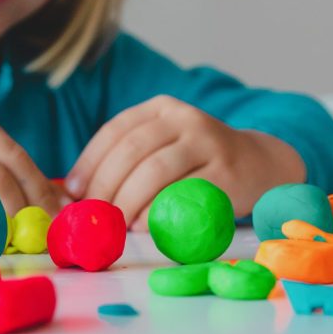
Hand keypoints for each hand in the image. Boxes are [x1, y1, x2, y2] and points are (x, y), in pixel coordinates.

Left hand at [65, 95, 305, 229]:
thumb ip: (129, 160)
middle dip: (105, 186)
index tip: (73, 192)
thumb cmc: (198, 162)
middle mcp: (184, 117)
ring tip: (115, 224)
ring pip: (155, 170)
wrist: (259, 165)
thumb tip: (75, 193)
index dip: (89, 162)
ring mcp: (208, 141)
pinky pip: (183, 193)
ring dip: (128, 201)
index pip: (116, 130)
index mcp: (161, 107)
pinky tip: (143, 226)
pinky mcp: (226, 171)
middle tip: (93, 216)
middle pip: (132, 150)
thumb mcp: (165, 145)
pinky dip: (157, 212)